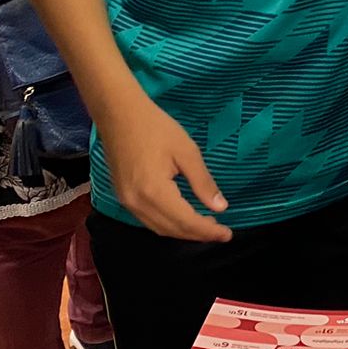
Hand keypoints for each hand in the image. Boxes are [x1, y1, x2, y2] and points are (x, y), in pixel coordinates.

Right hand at [95, 94, 231, 241]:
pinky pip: (148, 220)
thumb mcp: (187, 151)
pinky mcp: (123, 197)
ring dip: (182, 232)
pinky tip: (182, 218)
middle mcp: (137, 203)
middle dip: (197, 234)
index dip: (208, 231)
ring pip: (158, 228)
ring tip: (205, 227)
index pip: (186, 221)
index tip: (228, 234)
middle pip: (172, 230)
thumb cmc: (155, 127)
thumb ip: (203, 182)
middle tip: (221, 232)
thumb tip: (220, 207)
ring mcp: (127, 202)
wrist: (118, 113)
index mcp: (154, 191)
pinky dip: (168, 224)